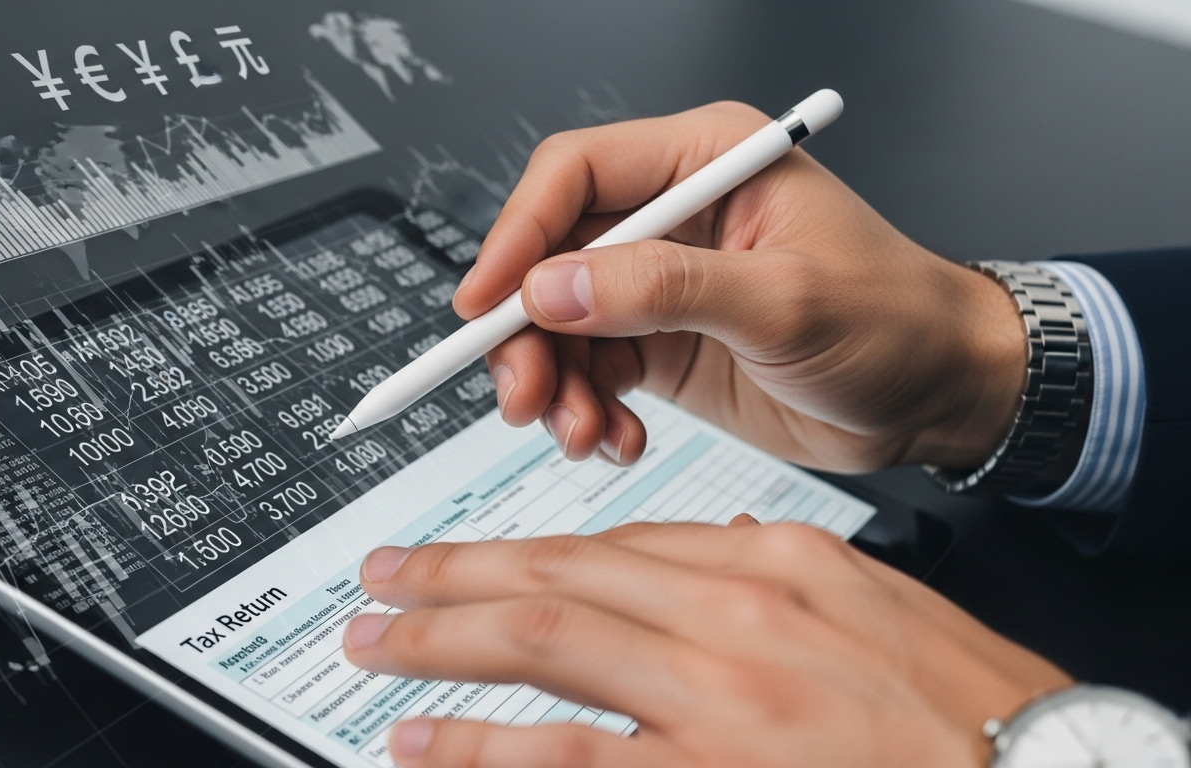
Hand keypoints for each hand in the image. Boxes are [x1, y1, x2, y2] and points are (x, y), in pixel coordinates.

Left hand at [343, 519, 1072, 767]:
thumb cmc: (966, 708)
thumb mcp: (872, 605)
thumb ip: (776, 572)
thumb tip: (703, 547)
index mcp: (778, 560)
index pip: (618, 539)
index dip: (523, 545)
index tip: (466, 554)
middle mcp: (738, 616)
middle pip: (560, 576)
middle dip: (453, 574)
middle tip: (381, 578)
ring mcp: (721, 702)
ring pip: (545, 647)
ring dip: (441, 643)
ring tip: (374, 645)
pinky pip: (566, 757)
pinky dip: (480, 745)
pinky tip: (423, 740)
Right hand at [454, 101, 1026, 471]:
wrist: (939, 398)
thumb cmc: (896, 321)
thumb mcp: (784, 301)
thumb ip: (663, 289)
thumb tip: (551, 287)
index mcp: (708, 161)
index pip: (575, 174)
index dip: (517, 235)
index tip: (485, 302)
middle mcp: (674, 216)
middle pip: (549, 257)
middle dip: (525, 331)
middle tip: (523, 394)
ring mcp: (662, 284)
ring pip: (559, 324)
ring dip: (554, 384)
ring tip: (582, 432)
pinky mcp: (662, 342)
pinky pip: (590, 372)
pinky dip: (587, 413)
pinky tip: (617, 440)